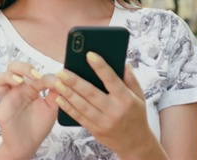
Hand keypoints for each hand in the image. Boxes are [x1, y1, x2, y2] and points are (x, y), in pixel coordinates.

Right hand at [0, 62, 58, 159]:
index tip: (50, 81)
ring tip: (18, 81)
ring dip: (6, 76)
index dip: (41, 73)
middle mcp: (16, 90)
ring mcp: (6, 100)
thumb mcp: (51, 108)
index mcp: (29, 87)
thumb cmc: (38, 125)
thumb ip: (55, 93)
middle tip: (33, 75)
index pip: (31, 72)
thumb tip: (60, 79)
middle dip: (21, 67)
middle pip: (12, 68)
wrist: (29, 145)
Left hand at [50, 52, 165, 158]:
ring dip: (68, 94)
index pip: (112, 80)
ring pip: (82, 106)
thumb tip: (122, 63)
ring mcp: (104, 122)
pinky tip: (59, 99)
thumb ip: (130, 79)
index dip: (101, 67)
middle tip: (62, 71)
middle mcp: (114, 111)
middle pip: (92, 94)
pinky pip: (79, 118)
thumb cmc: (136, 115)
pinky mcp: (95, 130)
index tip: (90, 54)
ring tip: (57, 83)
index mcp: (126, 99)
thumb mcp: (139, 96)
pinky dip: (68, 108)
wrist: (135, 143)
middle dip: (75, 82)